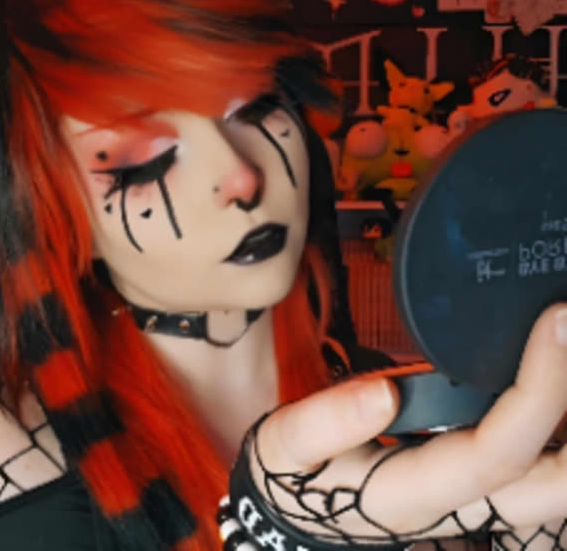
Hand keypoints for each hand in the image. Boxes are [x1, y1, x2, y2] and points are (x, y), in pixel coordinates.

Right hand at [232, 304, 566, 546]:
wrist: (299, 506)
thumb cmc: (295, 474)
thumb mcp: (287, 447)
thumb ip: (325, 423)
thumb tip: (383, 394)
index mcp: (411, 494)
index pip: (497, 452)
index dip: (539, 390)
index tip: (556, 320)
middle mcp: (458, 508)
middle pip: (556, 487)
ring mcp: (472, 503)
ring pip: (557, 487)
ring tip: (564, 346)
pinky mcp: (471, 488)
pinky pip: (537, 472)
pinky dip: (555, 429)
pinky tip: (548, 380)